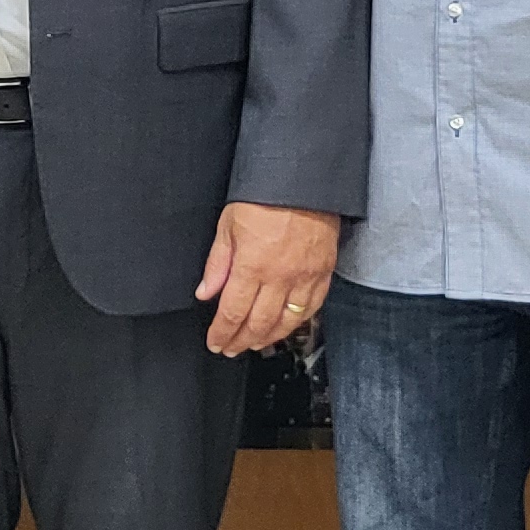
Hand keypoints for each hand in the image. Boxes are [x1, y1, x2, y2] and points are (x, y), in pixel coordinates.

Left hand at [198, 203, 341, 358]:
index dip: (222, 333)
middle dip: (241, 341)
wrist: (304, 180)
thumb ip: (217, 264)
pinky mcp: (323, 273)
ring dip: (268, 338)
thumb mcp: (228, 225)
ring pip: (286, 322)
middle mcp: (279, 278)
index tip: (215, 342)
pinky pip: (311, 308)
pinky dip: (297, 323)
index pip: (233, 313)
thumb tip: (206, 292)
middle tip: (231, 349)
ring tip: (254, 344)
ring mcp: (304, 277)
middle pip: (258, 324)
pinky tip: (286, 327)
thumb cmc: (264, 196)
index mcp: (251, 266)